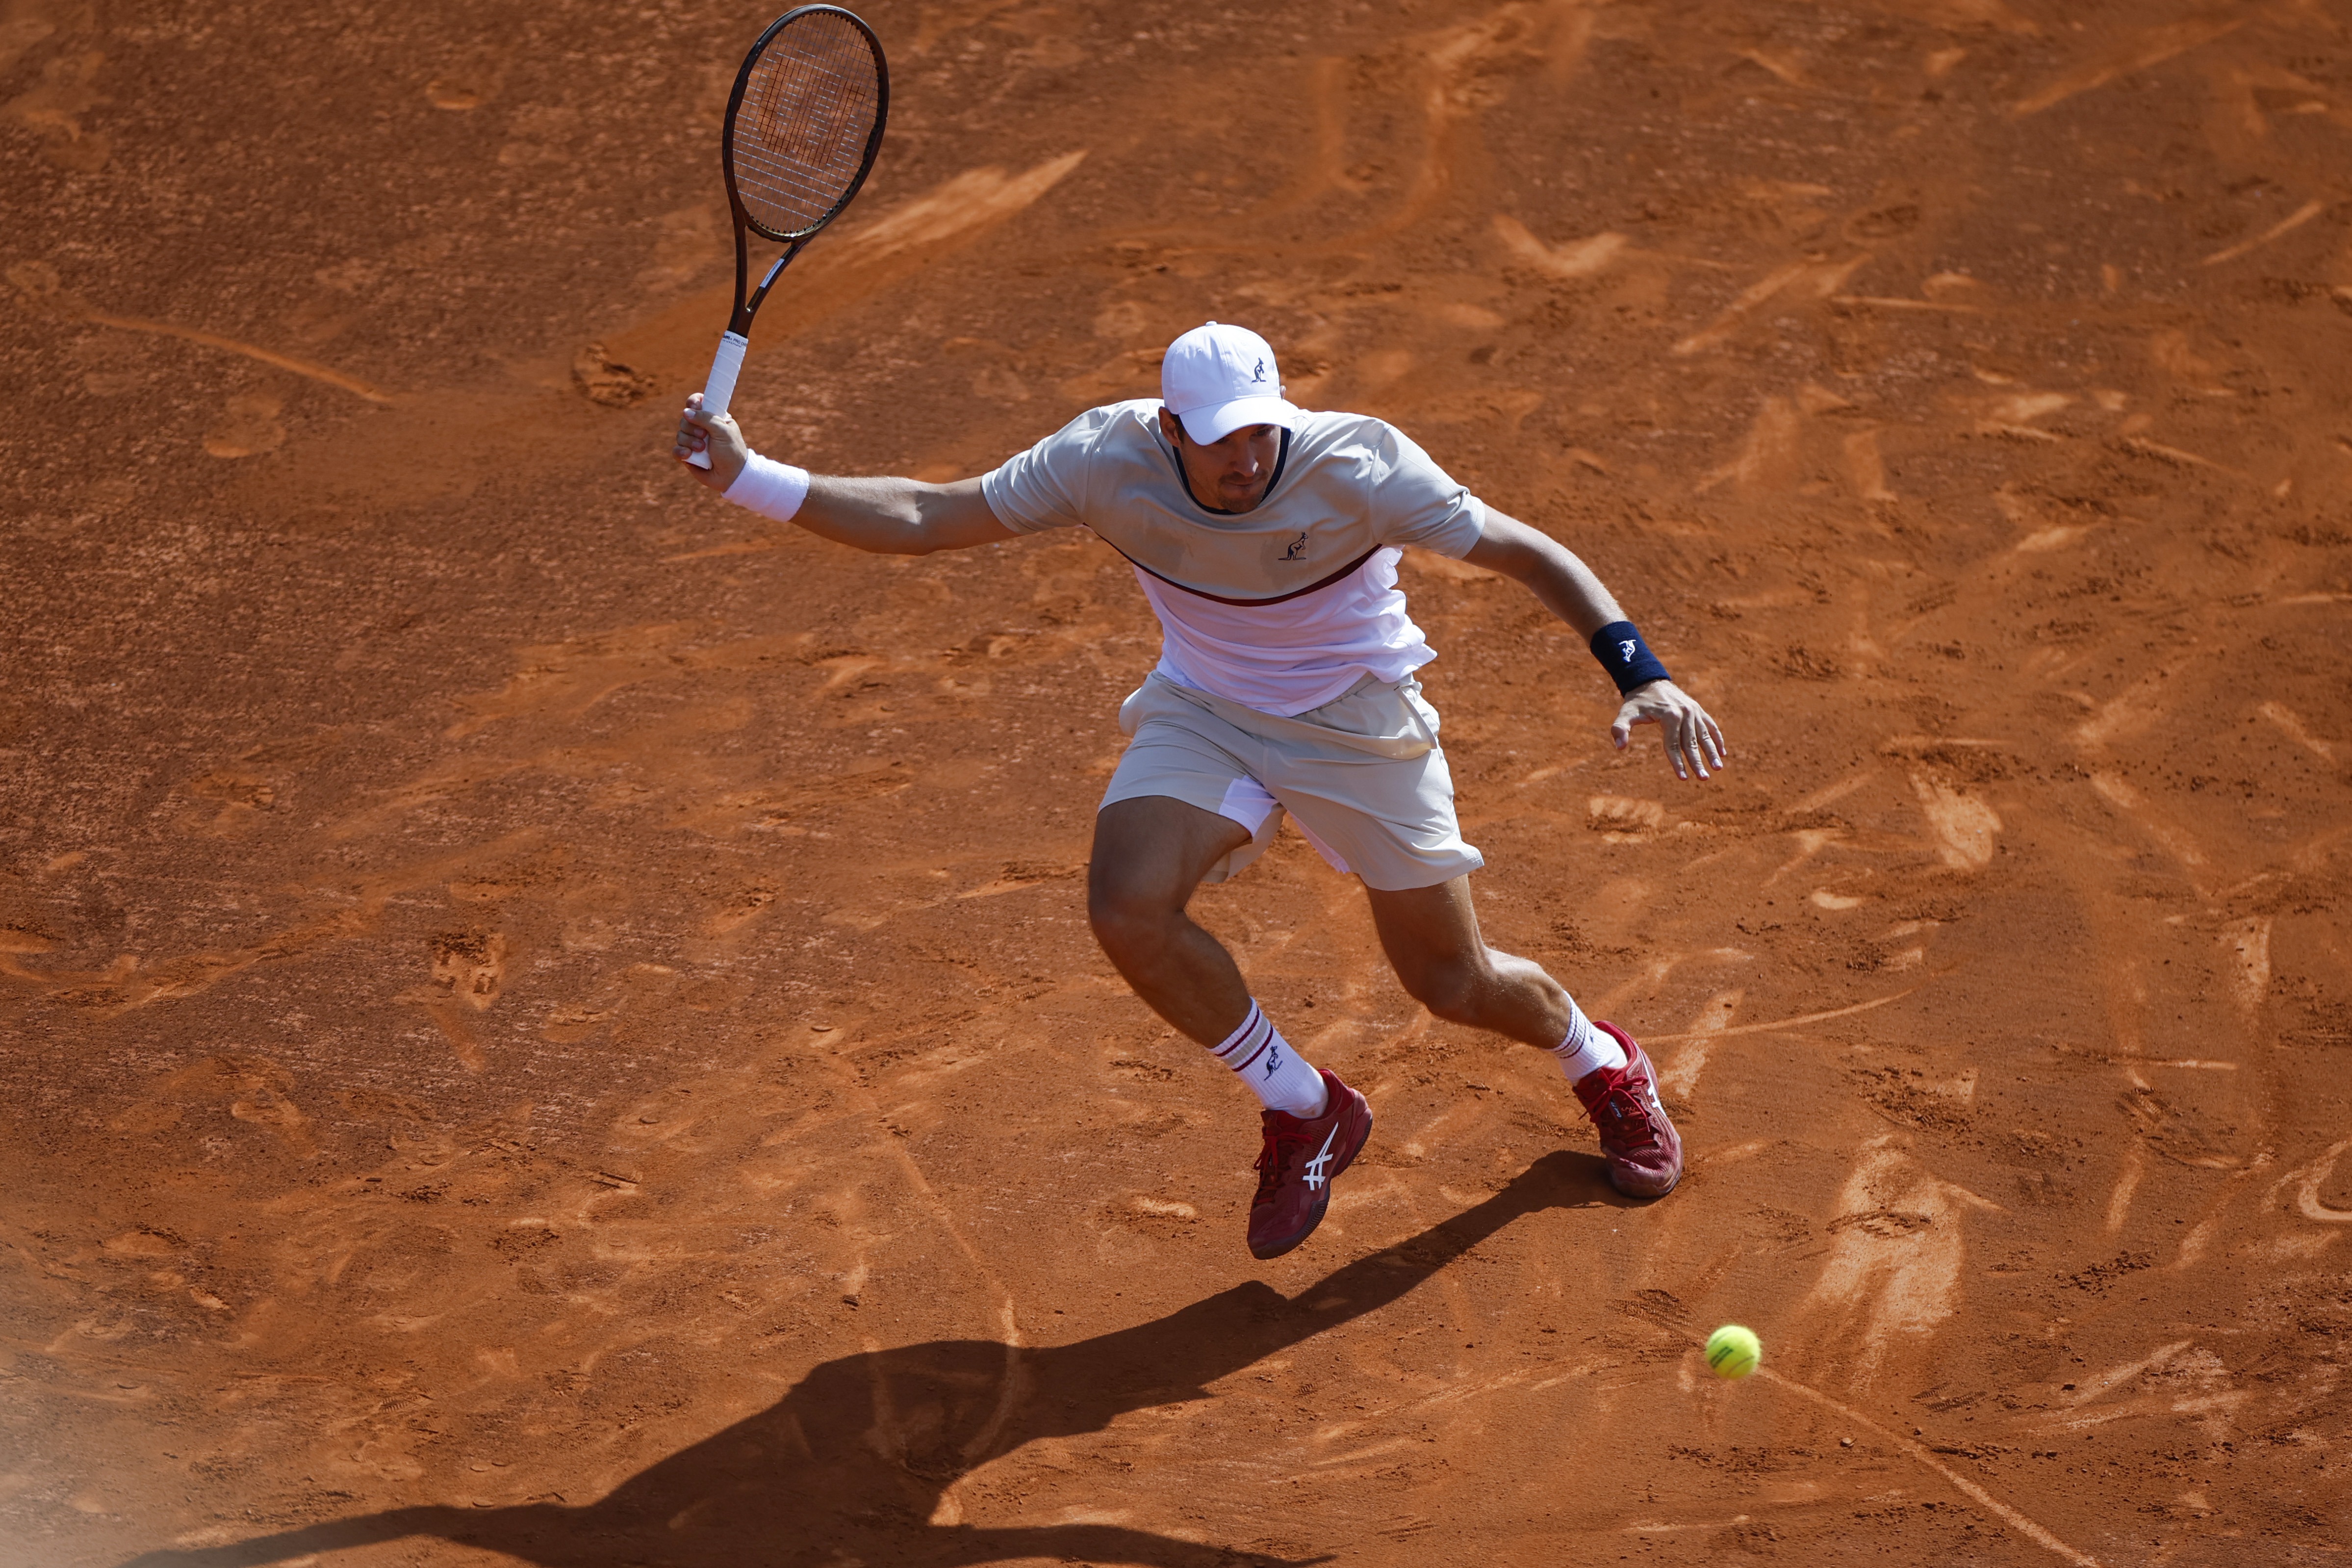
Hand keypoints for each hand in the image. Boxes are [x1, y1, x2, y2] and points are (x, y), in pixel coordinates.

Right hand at [672, 393, 748, 490]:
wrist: (733, 476)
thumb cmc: (732, 451)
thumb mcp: (723, 430)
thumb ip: (706, 418)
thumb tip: (686, 412)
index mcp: (713, 418)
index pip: (697, 403)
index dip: (693, 402)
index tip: (694, 406)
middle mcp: (702, 428)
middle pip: (685, 419)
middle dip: (692, 428)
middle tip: (705, 436)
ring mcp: (693, 442)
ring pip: (679, 434)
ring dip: (690, 441)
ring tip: (702, 449)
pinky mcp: (688, 456)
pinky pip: (676, 450)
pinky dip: (680, 452)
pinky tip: (689, 455)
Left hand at [1610, 679, 1726, 780]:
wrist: (1650, 681)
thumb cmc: (1637, 702)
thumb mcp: (1625, 713)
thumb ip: (1620, 729)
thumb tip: (1620, 747)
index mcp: (1669, 716)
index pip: (1673, 745)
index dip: (1677, 763)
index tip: (1683, 779)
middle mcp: (1685, 713)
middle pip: (1691, 743)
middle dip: (1697, 762)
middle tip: (1703, 778)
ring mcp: (1694, 711)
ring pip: (1705, 736)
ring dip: (1712, 752)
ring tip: (1718, 768)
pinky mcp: (1698, 710)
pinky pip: (1711, 726)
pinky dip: (1717, 739)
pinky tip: (1723, 754)